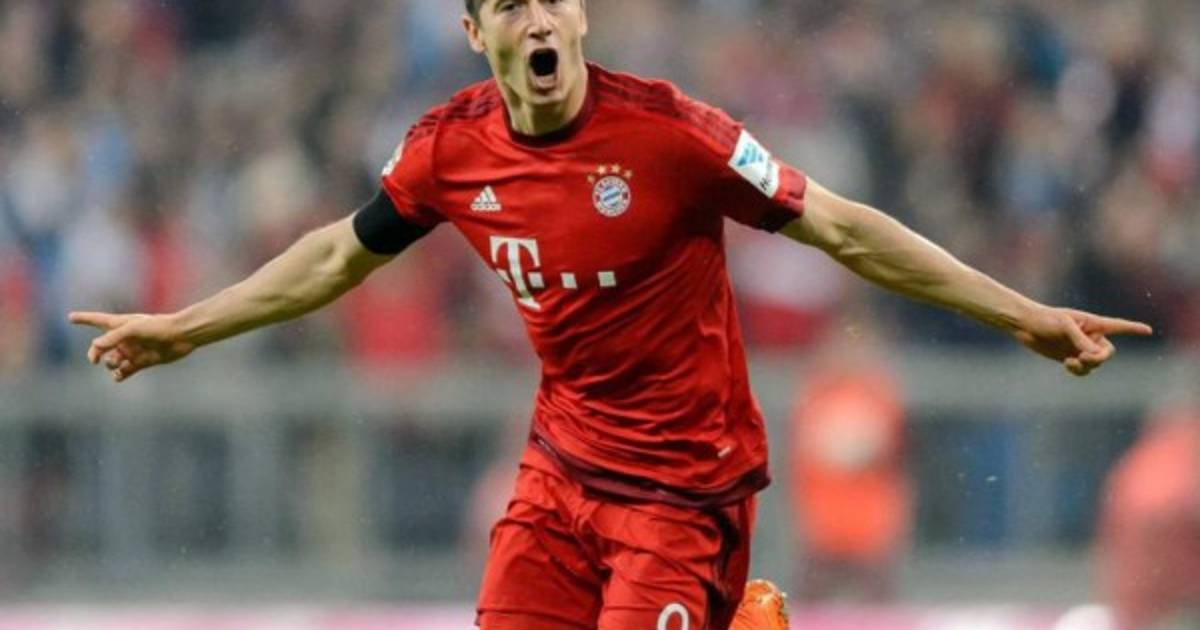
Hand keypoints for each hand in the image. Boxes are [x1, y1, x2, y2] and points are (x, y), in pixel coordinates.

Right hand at [67, 311, 195, 381]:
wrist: (182, 336)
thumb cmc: (158, 327)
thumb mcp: (133, 329)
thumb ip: (113, 337)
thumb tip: (95, 346)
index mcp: (121, 324)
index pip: (98, 320)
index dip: (84, 318)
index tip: (70, 317)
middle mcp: (125, 338)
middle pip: (101, 347)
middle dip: (94, 353)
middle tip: (94, 359)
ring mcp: (133, 350)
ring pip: (112, 361)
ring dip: (110, 365)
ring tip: (116, 364)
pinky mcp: (142, 362)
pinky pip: (125, 372)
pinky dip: (120, 375)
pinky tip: (119, 376)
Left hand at [1013, 307, 1152, 376]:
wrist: (1026, 325)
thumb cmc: (1046, 319)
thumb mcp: (1065, 326)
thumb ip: (1080, 340)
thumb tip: (1095, 356)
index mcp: (1093, 323)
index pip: (1118, 326)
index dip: (1133, 329)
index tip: (1148, 330)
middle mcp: (1090, 336)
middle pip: (1107, 353)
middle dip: (1098, 358)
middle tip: (1083, 357)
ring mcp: (1080, 348)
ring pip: (1095, 364)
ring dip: (1086, 365)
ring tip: (1071, 361)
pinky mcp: (1070, 357)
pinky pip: (1082, 370)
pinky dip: (1078, 370)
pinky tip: (1067, 364)